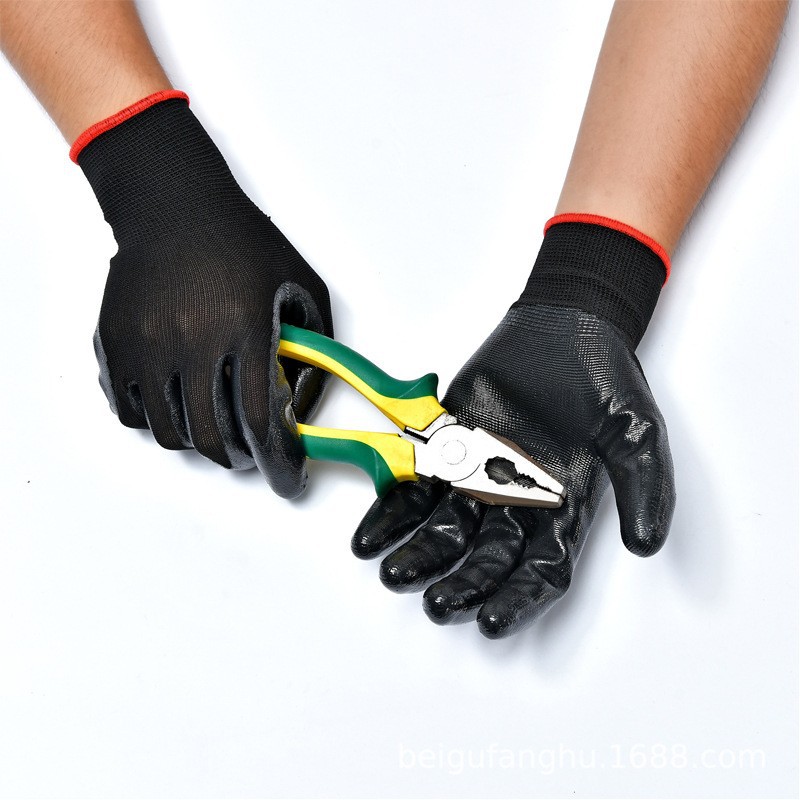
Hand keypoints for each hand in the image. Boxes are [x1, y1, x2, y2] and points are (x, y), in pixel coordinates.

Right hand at [79, 96, 332, 497]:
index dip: (280, 461)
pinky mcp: (115, 345)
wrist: (175, 206)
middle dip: (240, 458)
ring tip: (215, 430)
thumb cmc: (243, 242)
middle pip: (214, 435)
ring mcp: (147, 345)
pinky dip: (156, 423)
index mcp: (244, 328)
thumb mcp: (300, 283)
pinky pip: (130, 412)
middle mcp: (192, 342)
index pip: (262, 417)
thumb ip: (316, 345)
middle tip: (250, 454)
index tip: (289, 479)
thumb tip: (310, 397)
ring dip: (200, 444)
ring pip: (171, 431)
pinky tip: (177, 408)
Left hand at [352, 221, 674, 637]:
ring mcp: (476, 474)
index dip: (517, 601)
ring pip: (442, 528)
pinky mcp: (446, 444)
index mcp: (562, 507)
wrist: (563, 324)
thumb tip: (645, 544)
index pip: (539, 570)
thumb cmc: (605, 378)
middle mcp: (515, 500)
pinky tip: (369, 535)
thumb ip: (644, 485)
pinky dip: (391, 509)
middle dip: (461, 585)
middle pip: (485, 558)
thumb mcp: (637, 431)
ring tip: (393, 574)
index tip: (489, 622)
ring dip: (417, 554)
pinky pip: (415, 483)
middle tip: (437, 605)